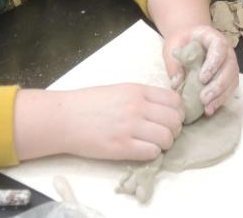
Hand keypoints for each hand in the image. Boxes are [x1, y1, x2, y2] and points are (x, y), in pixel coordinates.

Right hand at [16, 83, 184, 161]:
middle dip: (174, 129)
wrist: (65, 118)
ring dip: (165, 143)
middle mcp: (137, 107)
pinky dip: (152, 154)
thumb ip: (142, 97)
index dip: (177, 111)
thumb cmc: (90, 104)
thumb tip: (165, 109)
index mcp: (138, 90)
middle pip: (175, 120)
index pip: (174, 100)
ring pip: (167, 137)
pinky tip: (143, 150)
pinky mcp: (122, 147)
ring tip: (154, 144)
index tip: (171, 118)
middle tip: (164, 133)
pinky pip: (152, 152)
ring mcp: (130, 127)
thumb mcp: (120, 90)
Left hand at [161, 24, 239, 115]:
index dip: (213, 64)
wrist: (187, 40)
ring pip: (232, 80)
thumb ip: (175, 63)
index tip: (202, 78)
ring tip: (207, 108)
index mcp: (212, 37)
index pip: (219, 48)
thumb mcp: (173, 46)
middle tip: (203, 98)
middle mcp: (226, 50)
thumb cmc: (181, 42)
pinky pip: (230, 89)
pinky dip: (221, 100)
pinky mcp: (228, 77)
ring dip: (221, 95)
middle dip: (218, 85)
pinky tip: (210, 109)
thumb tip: (177, 84)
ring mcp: (229, 63)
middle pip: (229, 67)